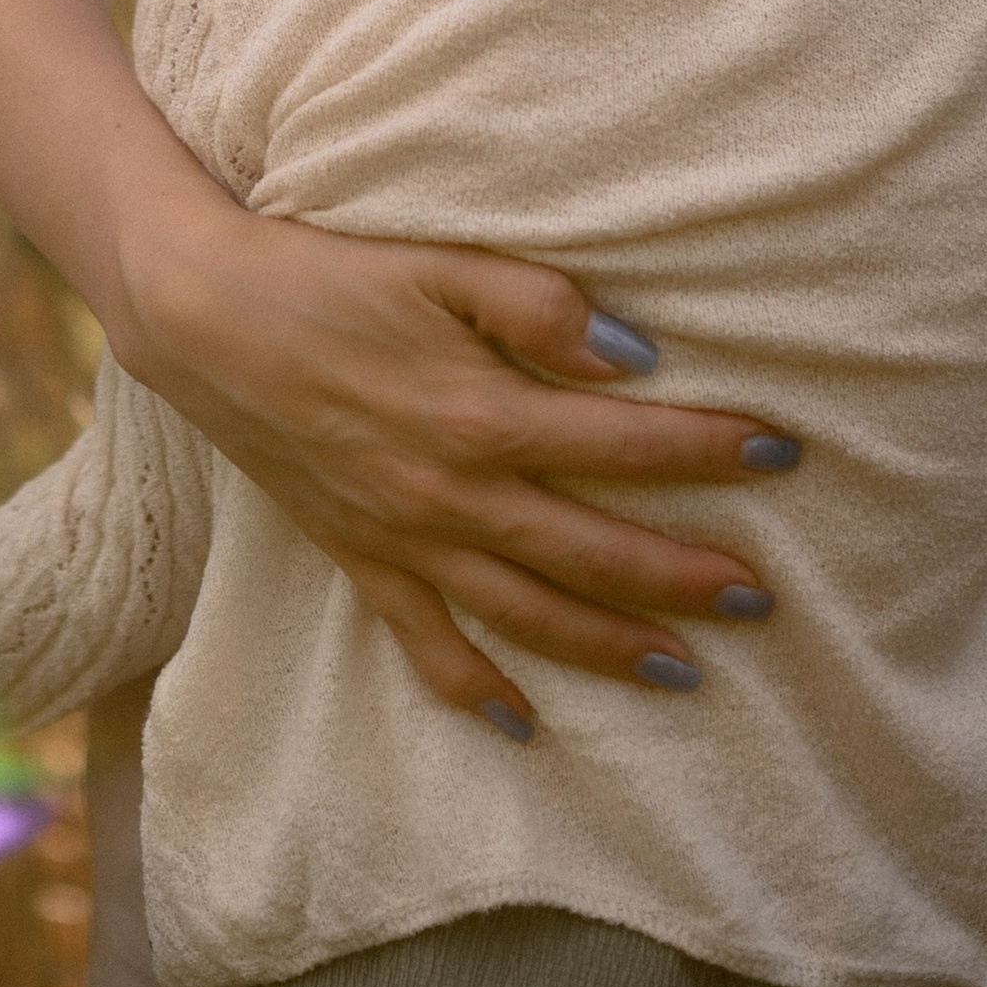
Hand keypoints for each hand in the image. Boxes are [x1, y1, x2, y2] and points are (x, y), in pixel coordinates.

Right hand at [120, 192, 794, 728]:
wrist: (203, 315)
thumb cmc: (326, 272)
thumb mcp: (436, 260)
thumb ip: (539, 305)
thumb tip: (633, 358)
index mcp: (480, 413)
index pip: (623, 442)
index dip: (708, 448)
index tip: (783, 452)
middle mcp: (450, 494)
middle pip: (592, 550)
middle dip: (684, 577)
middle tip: (763, 599)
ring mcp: (404, 538)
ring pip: (527, 614)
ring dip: (610, 648)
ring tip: (687, 671)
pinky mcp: (361, 558)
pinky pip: (426, 643)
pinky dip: (476, 691)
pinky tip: (526, 726)